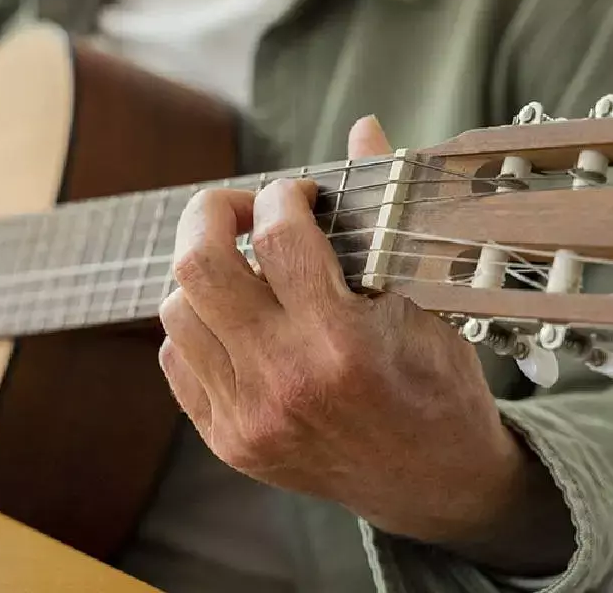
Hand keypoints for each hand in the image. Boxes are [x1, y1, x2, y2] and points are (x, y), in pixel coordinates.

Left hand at [159, 117, 573, 572]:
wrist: (434, 485)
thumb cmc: (437, 386)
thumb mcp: (425, 299)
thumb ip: (382, 211)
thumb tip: (363, 127)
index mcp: (343, 343)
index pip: (278, 236)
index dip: (281, 193)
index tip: (297, 193)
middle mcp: (284, 382)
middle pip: (197, 267)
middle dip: (210, 213)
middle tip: (239, 208)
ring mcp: (248, 417)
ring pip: (175, 310)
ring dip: (201, 273)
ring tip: (244, 268)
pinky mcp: (227, 440)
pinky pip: (176, 358)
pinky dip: (196, 324)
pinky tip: (237, 320)